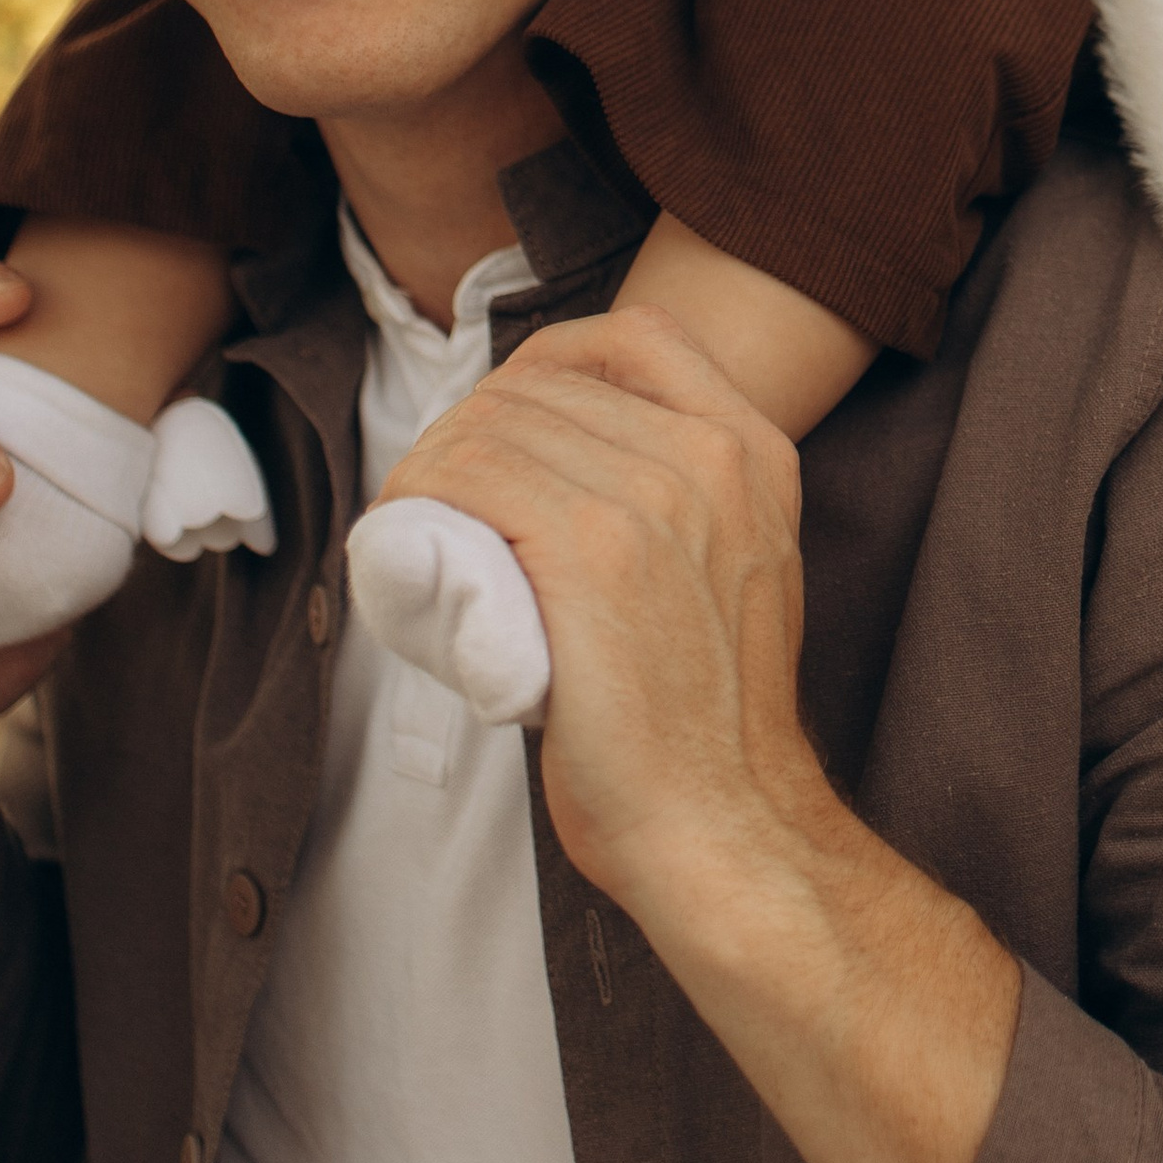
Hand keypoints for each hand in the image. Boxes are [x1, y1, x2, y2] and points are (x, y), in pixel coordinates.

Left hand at [372, 307, 1017, 1162]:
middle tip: (431, 503)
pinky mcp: (590, 552)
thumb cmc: (707, 722)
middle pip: (540, 383)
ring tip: (411, 528)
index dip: (546, 364)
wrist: (724, 826)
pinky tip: (405, 546)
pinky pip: (468, 480)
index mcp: (758, 449)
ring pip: (492, 426)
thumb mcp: (736, 569)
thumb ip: (685, 497)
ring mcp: (655, 497)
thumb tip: (570, 456)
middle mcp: (714, 454)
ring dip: (429, 467)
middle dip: (466, 428)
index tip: (502, 423)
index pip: (633, 335)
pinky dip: (416, 502)